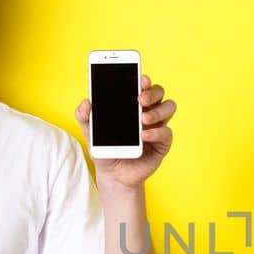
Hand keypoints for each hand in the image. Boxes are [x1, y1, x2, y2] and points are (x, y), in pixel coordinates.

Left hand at [76, 74, 175, 189]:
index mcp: (133, 104)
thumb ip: (84, 116)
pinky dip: (156, 132)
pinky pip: (167, 133)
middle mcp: (148, 111)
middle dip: (152, 92)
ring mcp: (157, 126)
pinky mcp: (162, 144)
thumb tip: (86, 102)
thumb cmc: (105, 149)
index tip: (140, 79)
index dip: (144, 79)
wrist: (112, 174)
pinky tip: (143, 136)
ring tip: (142, 120)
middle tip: (140, 99)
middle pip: (159, 92)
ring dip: (158, 110)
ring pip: (169, 107)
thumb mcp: (90, 131)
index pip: (142, 85)